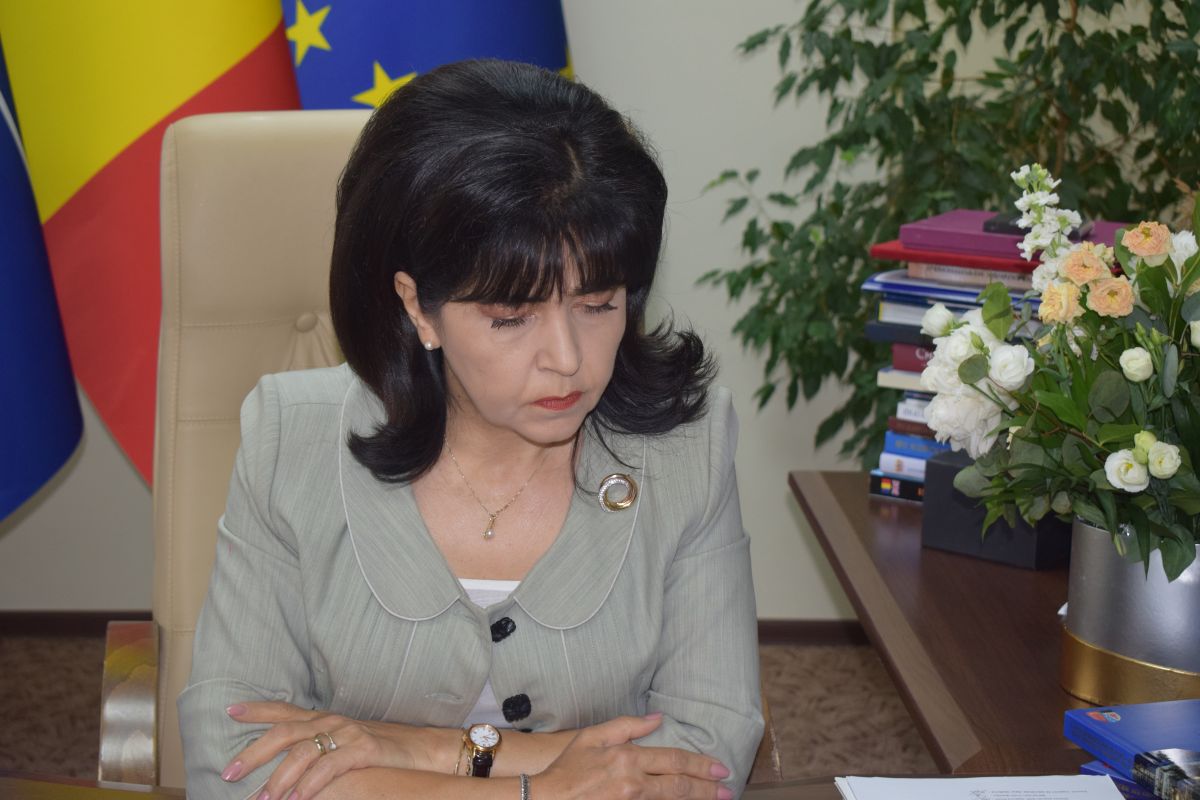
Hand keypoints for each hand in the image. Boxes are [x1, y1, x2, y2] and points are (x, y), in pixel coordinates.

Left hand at [220, 701, 440, 798]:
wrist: (425, 749)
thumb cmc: (383, 751)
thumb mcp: (347, 744)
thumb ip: (320, 748)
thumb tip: (289, 765)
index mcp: (325, 719)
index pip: (285, 710)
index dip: (257, 710)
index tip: (230, 711)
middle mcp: (333, 721)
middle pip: (284, 731)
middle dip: (254, 752)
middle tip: (229, 773)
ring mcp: (349, 733)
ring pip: (302, 752)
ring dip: (278, 778)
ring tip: (262, 799)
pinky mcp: (364, 749)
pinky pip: (330, 767)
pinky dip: (311, 784)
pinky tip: (298, 799)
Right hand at [536, 713, 732, 799]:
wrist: (547, 799)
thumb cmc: (567, 768)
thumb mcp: (592, 736)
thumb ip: (627, 725)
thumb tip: (657, 718)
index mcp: (628, 758)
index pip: (674, 760)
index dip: (701, 765)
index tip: (721, 768)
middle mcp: (633, 782)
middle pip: (679, 786)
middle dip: (707, 788)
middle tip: (728, 789)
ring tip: (716, 798)